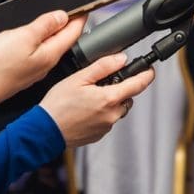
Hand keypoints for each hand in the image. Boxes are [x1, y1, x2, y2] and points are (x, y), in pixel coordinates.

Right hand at [0, 10, 83, 134]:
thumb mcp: (25, 37)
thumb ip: (45, 25)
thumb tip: (62, 17)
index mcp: (49, 54)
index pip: (71, 34)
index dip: (79, 18)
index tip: (84, 8)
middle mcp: (40, 62)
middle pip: (51, 37)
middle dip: (52, 21)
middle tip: (54, 6)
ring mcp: (24, 66)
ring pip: (25, 40)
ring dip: (19, 25)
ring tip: (11, 12)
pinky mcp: (8, 68)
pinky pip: (5, 46)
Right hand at [39, 52, 155, 146]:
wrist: (44, 131)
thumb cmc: (58, 105)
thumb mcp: (79, 78)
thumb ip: (103, 67)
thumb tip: (121, 58)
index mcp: (109, 99)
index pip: (139, 85)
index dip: (147, 75)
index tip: (149, 70)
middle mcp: (111, 115)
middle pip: (127, 97)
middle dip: (120, 88)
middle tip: (102, 83)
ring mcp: (105, 127)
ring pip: (117, 109)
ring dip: (110, 101)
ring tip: (89, 97)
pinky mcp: (98, 135)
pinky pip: (107, 120)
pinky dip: (101, 113)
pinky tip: (85, 109)